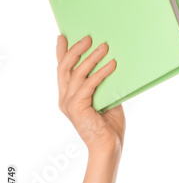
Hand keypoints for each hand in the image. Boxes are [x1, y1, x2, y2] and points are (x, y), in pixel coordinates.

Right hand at [55, 35, 124, 155]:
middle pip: (65, 67)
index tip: (63, 36)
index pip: (63, 70)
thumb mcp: (106, 99)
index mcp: (69, 95)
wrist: (109, 145)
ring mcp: (69, 103)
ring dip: (92, 58)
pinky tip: (112, 64)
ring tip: (104, 46)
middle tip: (88, 37)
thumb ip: (103, 84)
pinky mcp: (77, 107)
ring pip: (77, 73)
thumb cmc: (109, 124)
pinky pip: (89, 85)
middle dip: (75, 50)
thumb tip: (111, 63)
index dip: (61, 52)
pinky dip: (101, 73)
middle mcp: (65, 98)